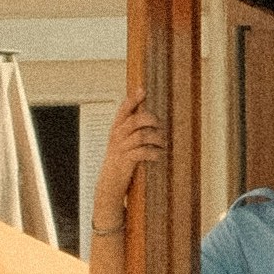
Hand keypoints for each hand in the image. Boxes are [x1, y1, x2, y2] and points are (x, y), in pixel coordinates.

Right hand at [93, 100, 158, 227]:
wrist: (109, 183)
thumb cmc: (120, 160)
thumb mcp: (123, 142)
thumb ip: (132, 129)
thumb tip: (148, 115)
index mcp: (116, 129)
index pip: (123, 110)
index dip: (133, 100)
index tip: (143, 89)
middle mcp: (117, 137)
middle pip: (135, 121)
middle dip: (151, 120)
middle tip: (160, 126)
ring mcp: (121, 149)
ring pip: (141, 136)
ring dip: (156, 138)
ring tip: (163, 143)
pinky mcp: (126, 161)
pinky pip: (143, 152)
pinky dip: (154, 153)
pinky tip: (159, 155)